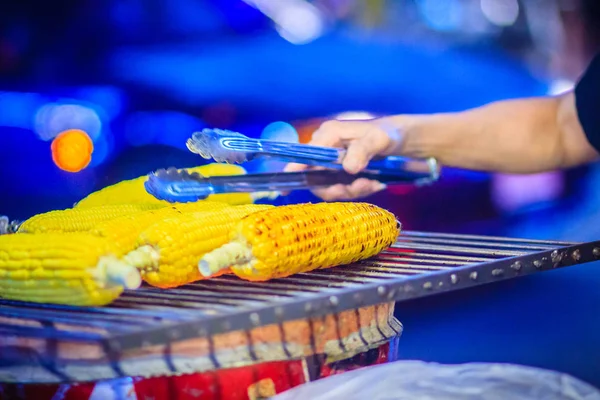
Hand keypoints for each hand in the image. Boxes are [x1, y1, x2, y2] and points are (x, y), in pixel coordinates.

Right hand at [284, 118, 404, 199]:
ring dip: (352, 190)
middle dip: (339, 188)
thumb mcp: (378, 140)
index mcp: (328, 134)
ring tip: (373, 183)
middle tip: (365, 186)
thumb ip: (363, 151)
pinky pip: (340, 188)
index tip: (285, 188)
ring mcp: (330, 162)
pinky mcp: (338, 172)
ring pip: (329, 186)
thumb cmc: (387, 134)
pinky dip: (357, 190)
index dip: (293, 171)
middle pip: (316, 178)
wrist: (398, 141)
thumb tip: (348, 168)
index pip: (304, 155)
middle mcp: (323, 148)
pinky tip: (373, 183)